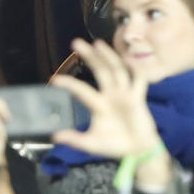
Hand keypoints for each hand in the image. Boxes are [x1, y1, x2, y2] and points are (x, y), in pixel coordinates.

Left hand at [51, 39, 161, 159]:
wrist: (138, 151)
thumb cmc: (115, 145)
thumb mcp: (92, 144)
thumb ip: (75, 139)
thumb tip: (55, 136)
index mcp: (99, 104)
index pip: (82, 90)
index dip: (70, 84)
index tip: (55, 79)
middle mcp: (111, 95)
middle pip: (100, 71)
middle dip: (89, 57)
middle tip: (76, 42)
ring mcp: (125, 94)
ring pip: (117, 71)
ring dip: (108, 57)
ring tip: (98, 44)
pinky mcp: (138, 97)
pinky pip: (139, 81)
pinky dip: (136, 70)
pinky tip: (130, 60)